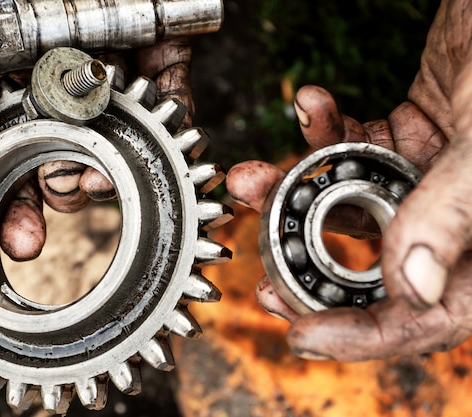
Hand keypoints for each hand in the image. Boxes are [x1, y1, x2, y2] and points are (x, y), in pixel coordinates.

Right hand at [0, 1, 193, 260]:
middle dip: (72, 189)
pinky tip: (170, 153)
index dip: (10, 205)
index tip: (22, 243)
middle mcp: (62, 85)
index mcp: (12, 80)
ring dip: (122, 171)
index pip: (6, 159)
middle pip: (66, 161)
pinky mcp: (161, 52)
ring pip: (122, 144)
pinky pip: (173, 102)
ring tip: (116, 177)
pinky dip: (175, 130)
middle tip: (78, 193)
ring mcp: (113, 72)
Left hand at [226, 0, 471, 360]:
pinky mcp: (414, 136)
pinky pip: (358, 146)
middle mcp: (464, 216)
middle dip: (308, 264)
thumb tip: (413, 286)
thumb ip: (453, 210)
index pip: (429, 314)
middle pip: (378, 265)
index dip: (363, 335)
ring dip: (295, 189)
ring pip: (353, 203)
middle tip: (261, 268)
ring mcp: (435, 177)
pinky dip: (327, 131)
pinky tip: (311, 104)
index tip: (301, 337)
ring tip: (252, 179)